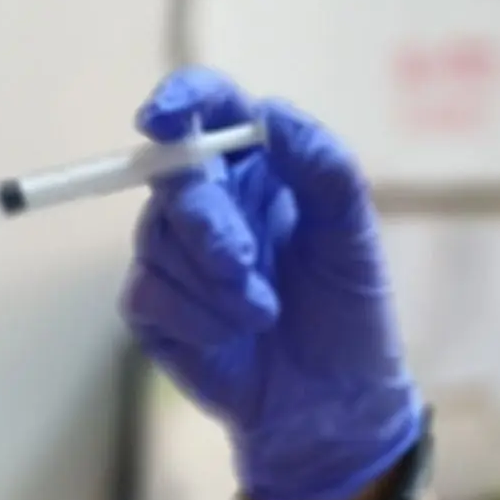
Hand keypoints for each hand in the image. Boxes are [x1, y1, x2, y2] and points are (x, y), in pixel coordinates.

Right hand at [123, 68, 423, 499]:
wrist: (331, 400)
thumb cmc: (346, 311)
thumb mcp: (351, 233)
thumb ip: (322, 166)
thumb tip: (269, 116)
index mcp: (254, 167)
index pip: (207, 108)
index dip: (180, 100)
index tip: (165, 116)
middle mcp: (208, 201)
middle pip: (173, 178)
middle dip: (207, 223)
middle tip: (245, 263)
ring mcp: (174, 255)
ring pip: (158, 239)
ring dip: (215, 284)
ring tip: (264, 314)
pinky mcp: (153, 308)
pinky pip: (148, 293)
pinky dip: (197, 318)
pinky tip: (233, 337)